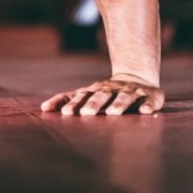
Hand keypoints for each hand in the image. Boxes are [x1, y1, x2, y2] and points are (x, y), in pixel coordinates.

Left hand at [39, 74, 164, 115]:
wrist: (138, 79)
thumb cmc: (106, 92)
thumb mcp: (87, 94)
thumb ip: (67, 100)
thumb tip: (42, 108)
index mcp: (96, 90)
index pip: (82, 95)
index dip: (75, 103)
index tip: (66, 113)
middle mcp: (112, 89)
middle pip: (102, 95)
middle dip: (94, 104)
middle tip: (86, 114)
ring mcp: (131, 92)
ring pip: (124, 97)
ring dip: (119, 105)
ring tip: (113, 114)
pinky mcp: (149, 97)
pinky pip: (148, 101)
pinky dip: (146, 106)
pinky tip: (144, 112)